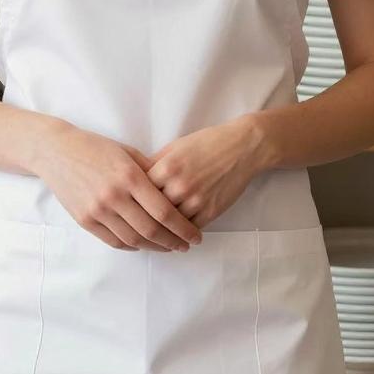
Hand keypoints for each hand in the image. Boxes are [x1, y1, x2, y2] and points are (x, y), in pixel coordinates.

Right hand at [36, 123, 204, 251]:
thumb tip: (175, 191)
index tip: (195, 235)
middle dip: (174, 242)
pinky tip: (144, 244)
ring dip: (155, 248)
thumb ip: (150, 172)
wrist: (57, 152)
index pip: (163, 211)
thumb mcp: (127, 152)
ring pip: (134, 240)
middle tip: (187, 246)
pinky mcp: (85, 220)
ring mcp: (98, 211)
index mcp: (129, 176)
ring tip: (169, 247)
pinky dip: (133, 246)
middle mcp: (114, 196)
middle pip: (151, 230)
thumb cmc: (96, 147)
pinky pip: (114, 241)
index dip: (183, 228)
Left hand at [145, 117, 262, 229]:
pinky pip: (189, 228)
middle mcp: (180, 186)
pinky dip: (181, 230)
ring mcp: (196, 201)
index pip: (140, 190)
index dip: (135, 196)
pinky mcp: (211, 212)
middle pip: (153, 209)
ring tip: (156, 229)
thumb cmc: (207, 143)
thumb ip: (156, 163)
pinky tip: (176, 230)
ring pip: (170, 223)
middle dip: (146, 214)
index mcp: (167, 167)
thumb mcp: (176, 146)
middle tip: (139, 220)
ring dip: (163, 227)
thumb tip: (138, 179)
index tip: (131, 201)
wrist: (242, 148)